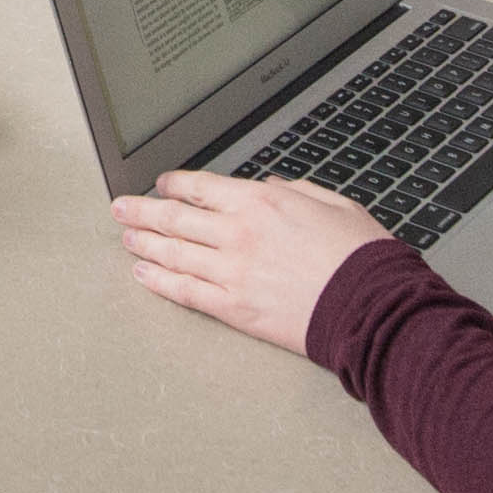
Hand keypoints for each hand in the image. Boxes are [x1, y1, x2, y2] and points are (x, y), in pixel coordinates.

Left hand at [111, 169, 390, 353]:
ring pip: (172, 254)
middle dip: (142, 211)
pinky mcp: (234, 308)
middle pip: (175, 219)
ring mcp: (232, 272)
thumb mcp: (332, 202)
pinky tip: (143, 275)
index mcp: (260, 201)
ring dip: (143, 244)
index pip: (200, 187)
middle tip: (122, 208)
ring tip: (125, 238)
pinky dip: (159, 282)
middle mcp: (238, 233)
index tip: (160, 184)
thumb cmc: (359, 255)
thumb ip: (294, 190)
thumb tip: (269, 187)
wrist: (371, 304)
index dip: (173, 184)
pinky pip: (185, 292)